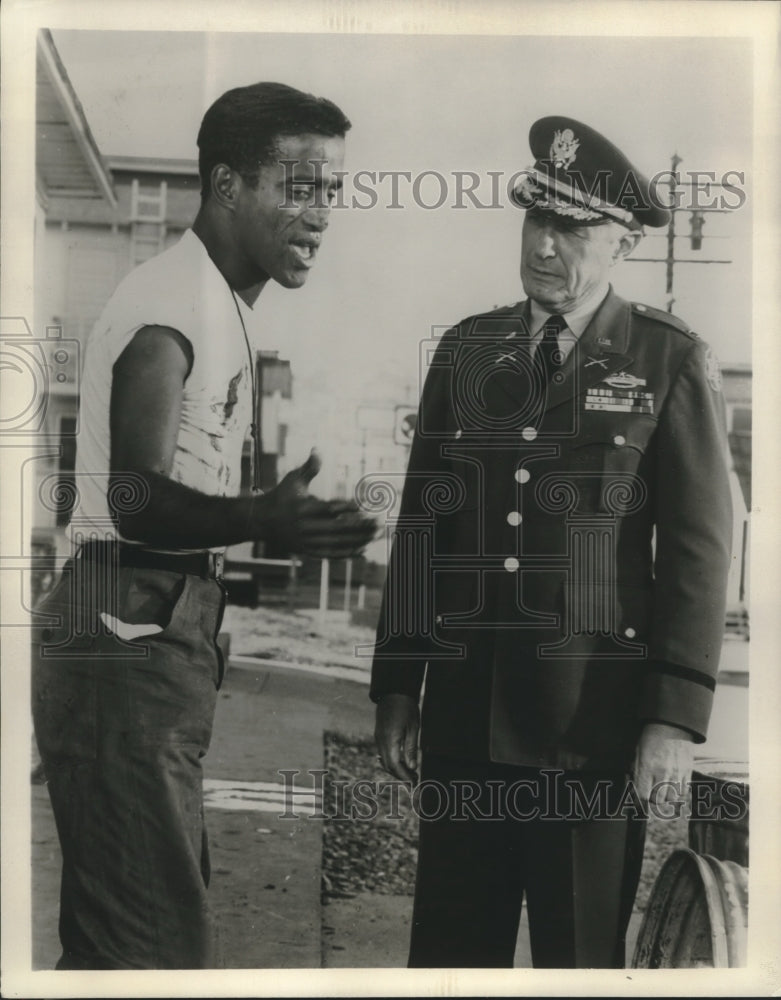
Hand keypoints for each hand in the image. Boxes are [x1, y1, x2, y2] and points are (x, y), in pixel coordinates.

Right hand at [253, 449, 376, 557]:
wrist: (262, 521)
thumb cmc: (281, 495)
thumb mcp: (293, 479)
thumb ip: (309, 467)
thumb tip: (317, 449)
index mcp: (302, 508)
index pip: (328, 509)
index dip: (346, 508)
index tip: (363, 506)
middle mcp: (304, 527)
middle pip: (337, 528)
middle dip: (360, 526)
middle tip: (379, 522)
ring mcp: (306, 541)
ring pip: (337, 543)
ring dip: (359, 540)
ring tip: (377, 535)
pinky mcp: (307, 551)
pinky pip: (330, 554)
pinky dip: (347, 553)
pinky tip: (364, 549)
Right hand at [375, 693, 419, 782]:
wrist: (393, 691)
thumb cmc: (406, 708)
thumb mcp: (413, 728)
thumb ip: (411, 748)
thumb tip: (412, 767)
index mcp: (390, 740)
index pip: (395, 765)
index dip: (404, 777)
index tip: (414, 784)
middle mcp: (381, 741)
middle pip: (388, 765)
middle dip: (400, 775)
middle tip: (414, 780)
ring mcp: (378, 738)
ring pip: (384, 760)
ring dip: (396, 768)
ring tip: (410, 772)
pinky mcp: (379, 735)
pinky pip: (383, 753)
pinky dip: (392, 760)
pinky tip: (402, 760)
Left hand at [633, 722, 694, 806]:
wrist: (672, 726)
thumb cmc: (651, 738)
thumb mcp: (637, 752)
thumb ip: (634, 771)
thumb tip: (633, 788)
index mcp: (646, 767)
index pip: (642, 794)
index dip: (639, 799)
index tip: (638, 797)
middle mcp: (662, 772)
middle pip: (657, 800)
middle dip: (652, 799)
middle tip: (650, 793)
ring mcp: (676, 773)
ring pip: (671, 798)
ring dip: (665, 797)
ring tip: (662, 790)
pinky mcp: (687, 772)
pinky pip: (684, 791)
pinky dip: (677, 792)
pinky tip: (672, 786)